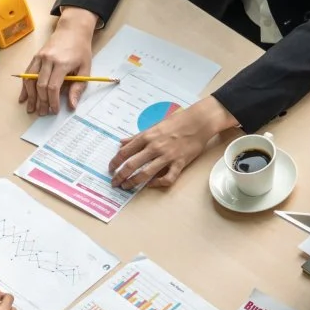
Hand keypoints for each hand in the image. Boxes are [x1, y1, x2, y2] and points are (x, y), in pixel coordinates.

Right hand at [19, 7, 97, 115]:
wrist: (72, 29)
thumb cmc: (81, 50)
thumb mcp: (85, 69)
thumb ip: (78, 87)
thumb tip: (71, 106)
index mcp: (62, 63)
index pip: (53, 87)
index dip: (52, 101)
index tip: (54, 111)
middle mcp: (48, 60)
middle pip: (40, 85)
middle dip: (41, 102)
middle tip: (42, 113)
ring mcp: (39, 58)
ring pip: (30, 80)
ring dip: (30, 96)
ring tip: (31, 109)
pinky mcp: (35, 57)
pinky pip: (27, 74)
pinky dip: (24, 86)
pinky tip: (23, 97)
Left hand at [109, 96, 238, 189]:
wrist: (198, 122)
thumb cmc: (176, 122)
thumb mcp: (153, 126)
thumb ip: (137, 136)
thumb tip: (121, 143)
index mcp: (147, 137)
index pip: (125, 152)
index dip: (115, 162)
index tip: (110, 169)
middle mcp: (154, 147)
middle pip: (131, 165)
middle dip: (120, 176)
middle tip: (115, 183)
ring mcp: (167, 156)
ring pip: (145, 173)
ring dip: (133, 182)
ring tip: (127, 187)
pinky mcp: (179, 163)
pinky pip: (167, 178)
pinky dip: (158, 184)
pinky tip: (151, 184)